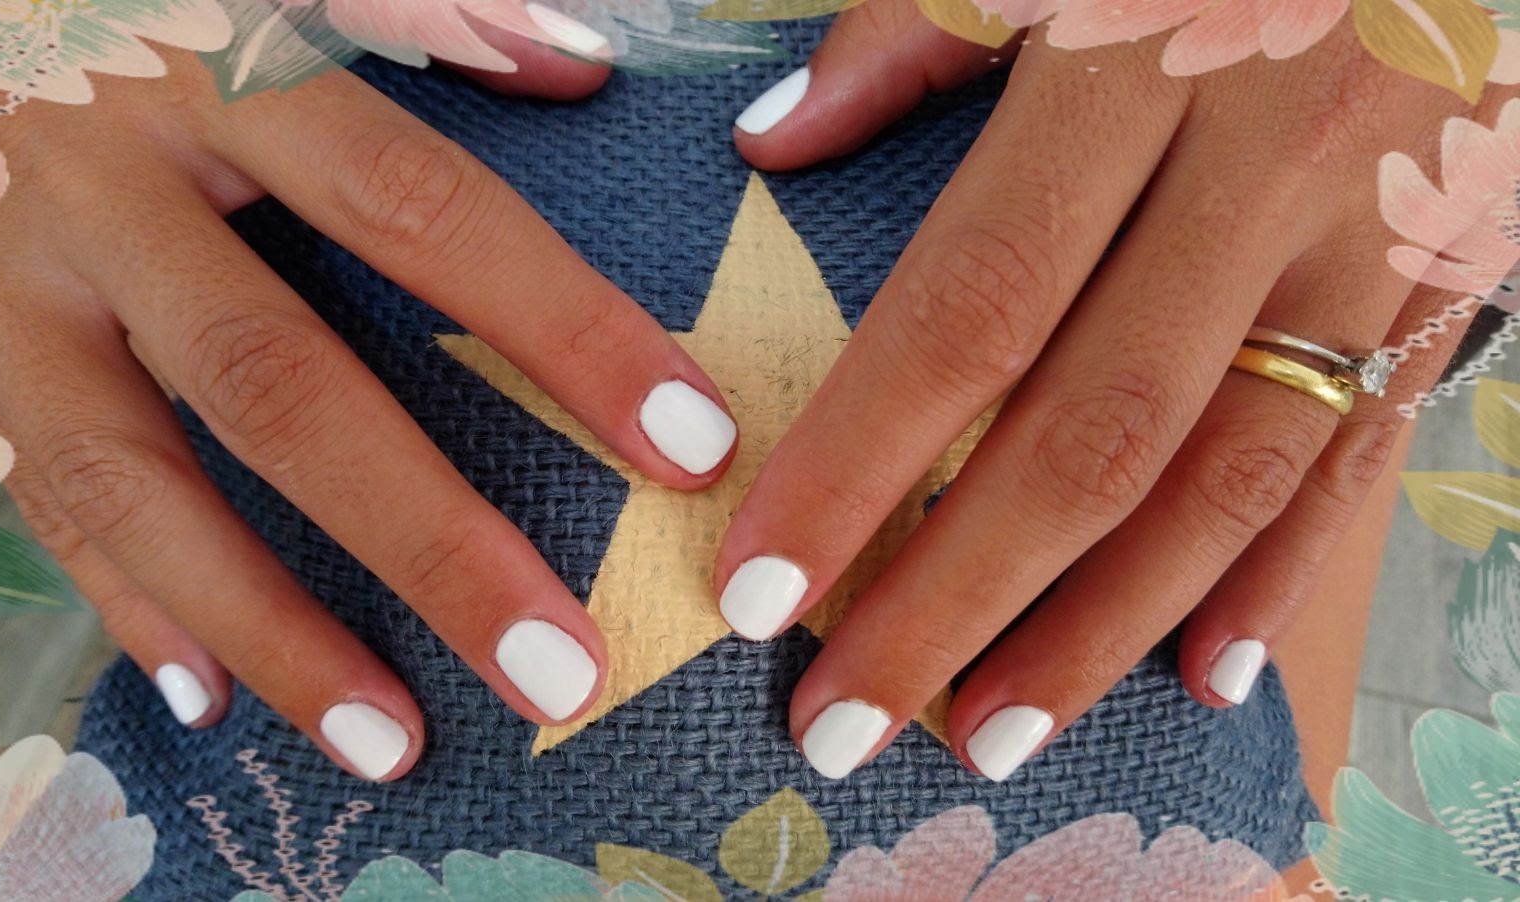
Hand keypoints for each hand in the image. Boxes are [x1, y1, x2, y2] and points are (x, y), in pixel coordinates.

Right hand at [0, 44, 737, 781]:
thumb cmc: (150, 4)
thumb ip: (431, 14)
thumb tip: (581, 65)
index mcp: (225, 75)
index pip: (425, 212)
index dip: (563, 332)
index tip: (692, 448)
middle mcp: (110, 185)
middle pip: (278, 380)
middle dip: (428, 539)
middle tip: (559, 671)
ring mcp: (15, 279)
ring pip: (133, 475)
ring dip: (272, 623)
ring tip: (395, 744)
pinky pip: (37, 495)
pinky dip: (126, 601)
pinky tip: (214, 698)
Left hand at [716, 1, 1489, 780]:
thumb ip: (909, 34)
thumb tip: (769, 146)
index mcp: (1139, 65)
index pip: (971, 310)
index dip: (859, 464)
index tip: (761, 589)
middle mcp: (1266, 168)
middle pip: (1091, 431)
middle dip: (956, 597)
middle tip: (846, 718)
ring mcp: (1377, 236)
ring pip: (1229, 474)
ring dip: (1099, 627)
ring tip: (988, 732)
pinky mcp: (1455, 275)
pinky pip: (1364, 451)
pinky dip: (1279, 572)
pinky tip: (1196, 673)